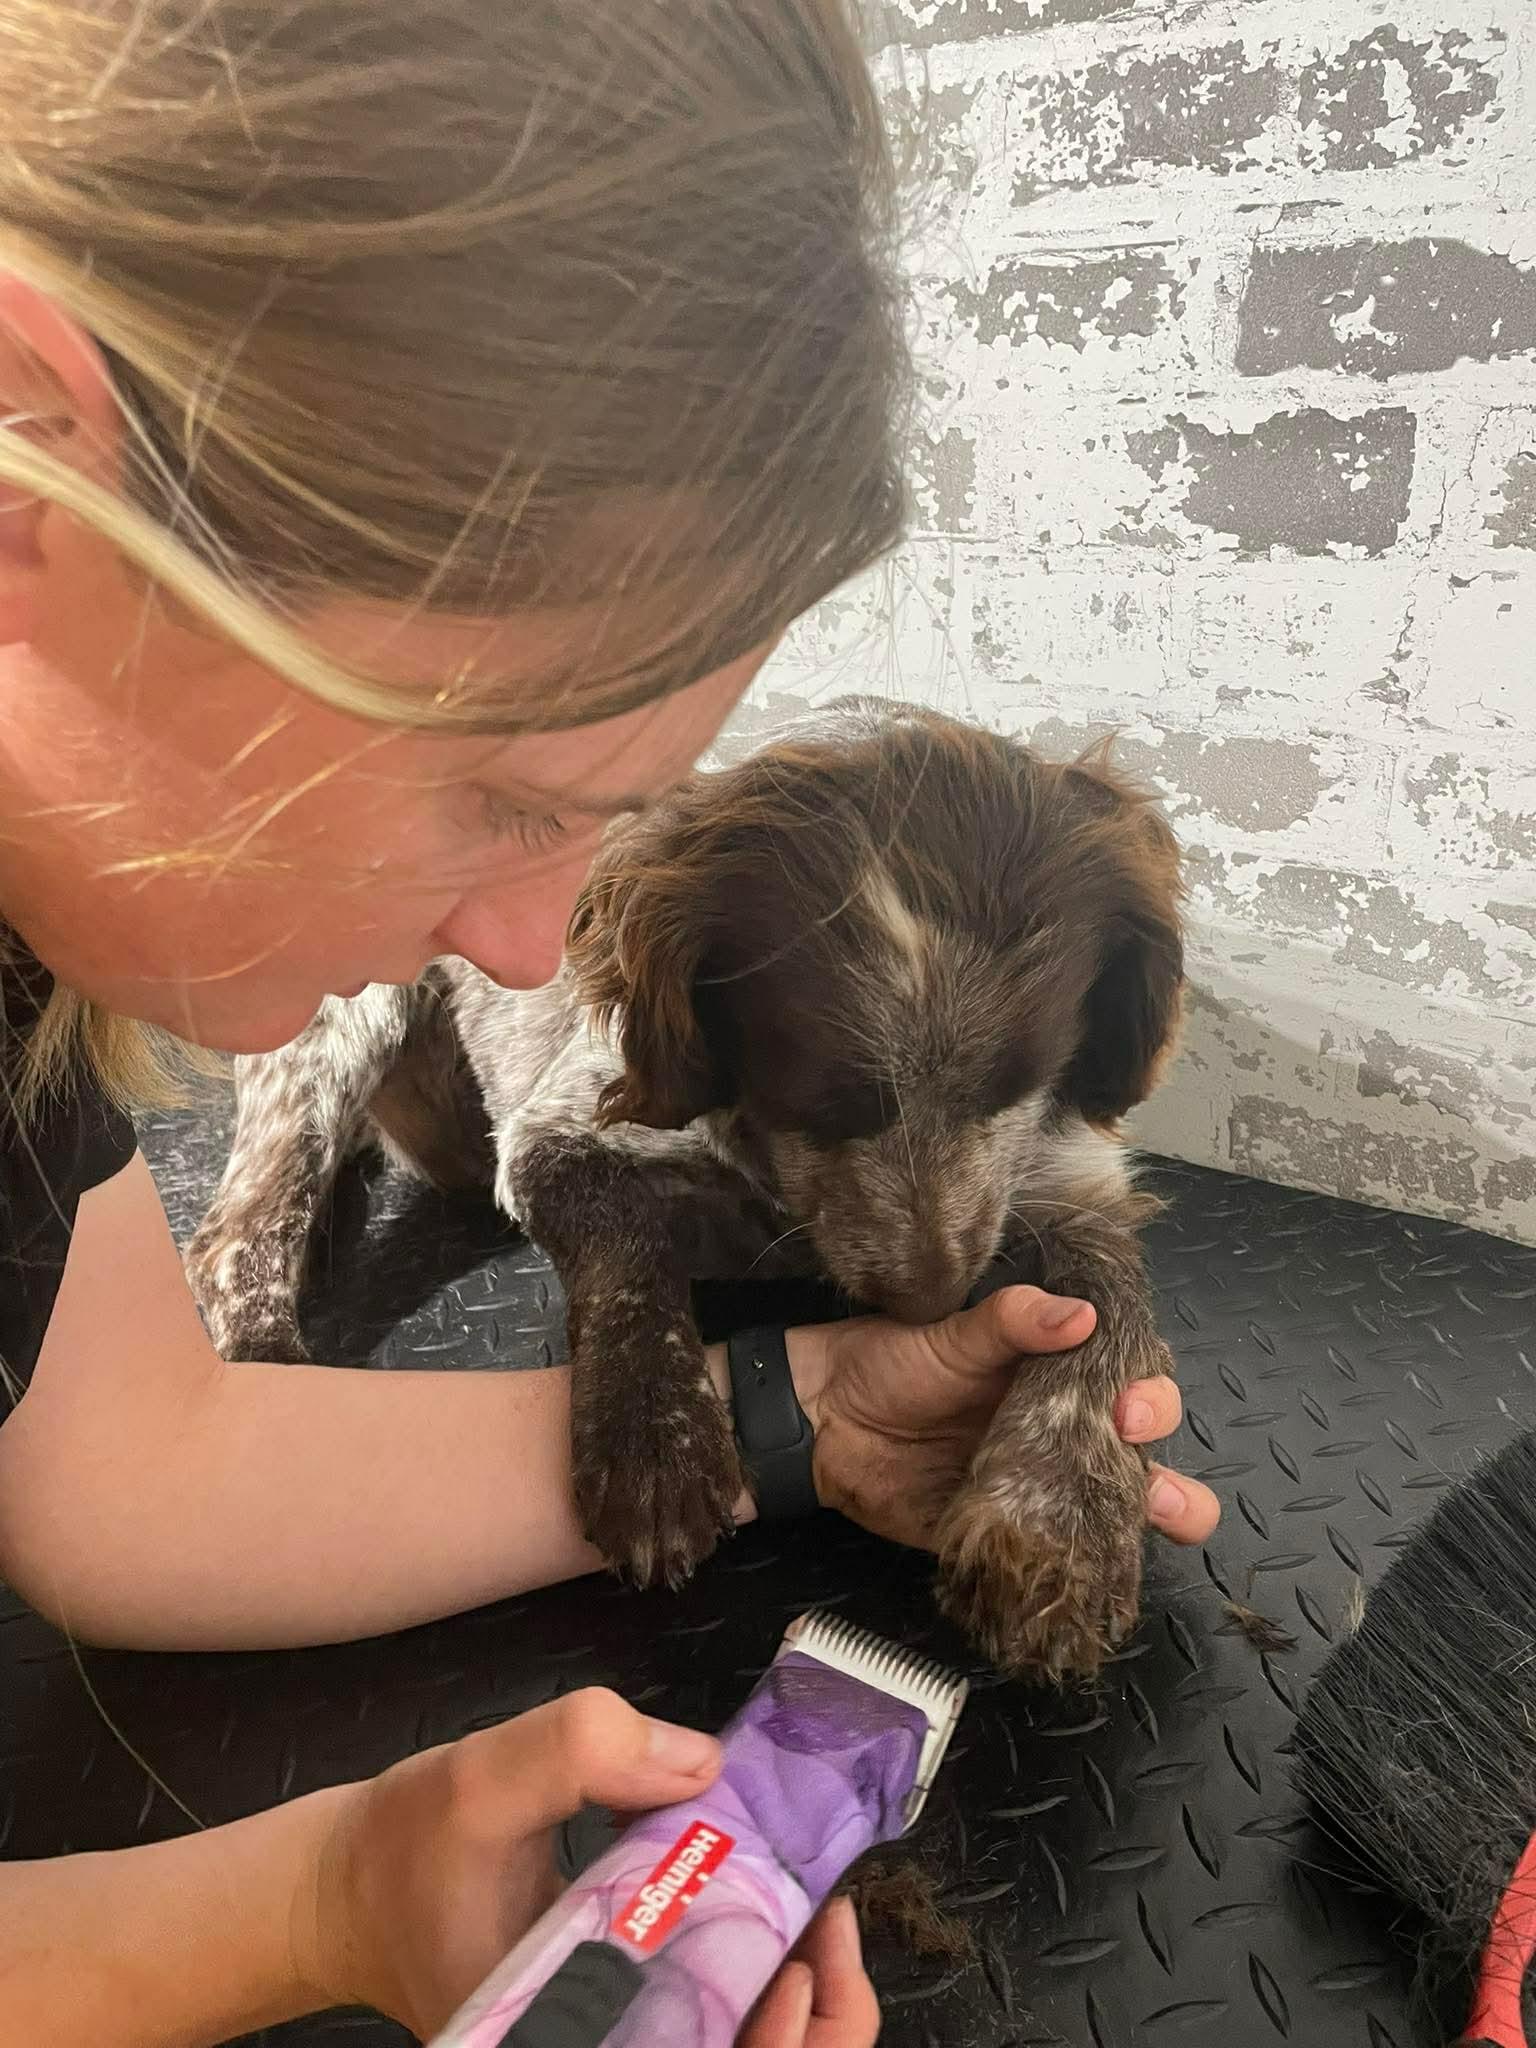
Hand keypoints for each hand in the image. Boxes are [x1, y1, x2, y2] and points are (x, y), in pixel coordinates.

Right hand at [303, 1689, 878, 2042]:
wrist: (341, 1890)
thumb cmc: (402, 1853)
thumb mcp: (478, 1780)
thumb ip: (582, 1750)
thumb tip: (702, 1764)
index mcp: (563, 2039)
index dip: (787, 2038)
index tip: (804, 1952)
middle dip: (815, 2017)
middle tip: (826, 1920)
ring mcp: (609, 2043)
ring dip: (795, 1999)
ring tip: (808, 1913)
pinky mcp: (616, 2022)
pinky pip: (710, 2024)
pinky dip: (751, 1977)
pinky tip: (759, 1910)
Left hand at [788, 1286, 1219, 1552]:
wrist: (826, 1424)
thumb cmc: (893, 1361)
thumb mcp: (953, 1333)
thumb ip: (1013, 1320)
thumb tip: (1082, 1314)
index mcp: (1061, 1373)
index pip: (1134, 1380)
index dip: (1150, 1393)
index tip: (1131, 1407)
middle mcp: (1066, 1430)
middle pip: (1144, 1451)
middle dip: (1169, 1462)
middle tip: (1145, 1466)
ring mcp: (1045, 1486)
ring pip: (1123, 1506)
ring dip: (1162, 1513)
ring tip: (1166, 1518)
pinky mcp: (1015, 1532)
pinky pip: (1065, 1552)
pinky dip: (1089, 1560)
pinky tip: (1095, 1562)